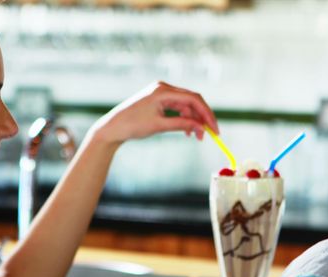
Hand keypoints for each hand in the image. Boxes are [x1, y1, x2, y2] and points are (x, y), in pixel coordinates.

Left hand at [91, 81, 218, 144]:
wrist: (113, 127)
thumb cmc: (132, 125)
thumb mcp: (159, 126)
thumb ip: (182, 125)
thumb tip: (201, 128)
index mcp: (162, 90)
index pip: (193, 99)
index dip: (206, 114)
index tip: (215, 129)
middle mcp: (163, 88)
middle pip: (191, 100)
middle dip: (202, 118)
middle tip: (210, 134)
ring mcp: (160, 93)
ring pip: (186, 105)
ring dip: (193, 120)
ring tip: (197, 137)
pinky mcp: (158, 100)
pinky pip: (177, 108)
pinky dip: (184, 119)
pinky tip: (188, 132)